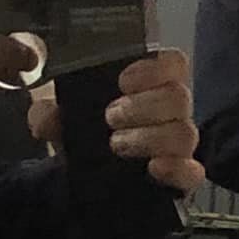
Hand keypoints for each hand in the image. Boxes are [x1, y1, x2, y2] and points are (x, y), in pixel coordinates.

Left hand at [29, 49, 203, 196]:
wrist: (85, 173)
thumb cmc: (86, 132)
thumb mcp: (63, 117)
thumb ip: (49, 112)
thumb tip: (46, 119)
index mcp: (151, 84)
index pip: (173, 63)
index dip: (154, 68)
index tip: (123, 81)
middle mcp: (172, 110)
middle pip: (179, 97)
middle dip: (143, 106)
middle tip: (110, 117)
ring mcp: (179, 144)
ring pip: (184, 133)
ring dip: (149, 137)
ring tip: (116, 145)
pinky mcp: (181, 176)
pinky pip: (192, 172)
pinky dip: (175, 169)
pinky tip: (153, 168)